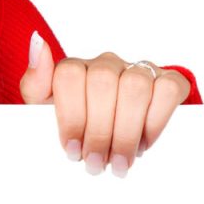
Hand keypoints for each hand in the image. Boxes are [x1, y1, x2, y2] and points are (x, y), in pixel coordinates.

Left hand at [19, 31, 191, 177]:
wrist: (115, 134)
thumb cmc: (78, 122)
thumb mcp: (47, 109)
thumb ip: (35, 82)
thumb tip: (37, 40)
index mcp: (75, 67)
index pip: (69, 74)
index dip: (70, 116)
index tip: (71, 149)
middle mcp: (106, 64)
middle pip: (102, 82)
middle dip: (98, 130)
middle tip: (95, 162)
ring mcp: (138, 69)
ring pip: (134, 86)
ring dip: (126, 131)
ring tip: (118, 162)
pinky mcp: (168, 80)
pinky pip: (166, 90)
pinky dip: (155, 121)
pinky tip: (143, 144)